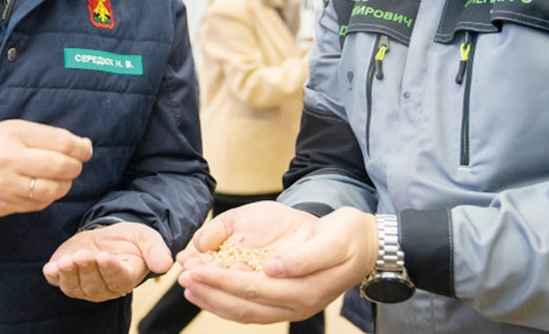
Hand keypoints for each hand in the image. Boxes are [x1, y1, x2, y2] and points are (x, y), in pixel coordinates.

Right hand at [0, 119, 91, 218]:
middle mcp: (10, 158)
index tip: (85, 151)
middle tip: (73, 166)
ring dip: (64, 186)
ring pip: (52, 189)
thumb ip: (47, 137)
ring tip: (59, 180)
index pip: (61, 142)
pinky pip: (38, 204)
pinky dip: (47, 198)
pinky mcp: (4, 204)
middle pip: (60, 166)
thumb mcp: (13, 130)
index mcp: (15, 134)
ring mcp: (6, 184)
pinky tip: (43, 190)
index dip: (81, 148)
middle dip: (75, 167)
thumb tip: (83, 146)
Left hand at [43, 222, 172, 301]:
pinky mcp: (66, 276)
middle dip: (87, 269)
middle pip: (94, 284)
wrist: (108, 237)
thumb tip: (166, 264)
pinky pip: (57, 282)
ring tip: (66, 261)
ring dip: (69, 274)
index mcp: (126, 277)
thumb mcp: (147, 238)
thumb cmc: (130, 240)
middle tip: (83, 255)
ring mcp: (83, 284)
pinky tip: (51, 268)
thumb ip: (156, 251)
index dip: (109, 269)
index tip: (104, 257)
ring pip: (75, 287)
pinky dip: (53, 276)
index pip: (117, 278)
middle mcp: (104, 287)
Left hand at [177, 202, 376, 323]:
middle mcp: (295, 305)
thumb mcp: (332, 240)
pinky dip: (226, 301)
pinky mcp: (285, 301)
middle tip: (183, 276)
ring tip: (189, 286)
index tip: (197, 269)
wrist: (365, 245)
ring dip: (214, 300)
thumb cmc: (348, 237)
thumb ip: (303, 257)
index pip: (254, 289)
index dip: (222, 281)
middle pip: (244, 305)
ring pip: (244, 311)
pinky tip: (209, 291)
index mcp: (304, 291)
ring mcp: (290, 307)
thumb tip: (273, 268)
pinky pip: (250, 308)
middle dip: (210, 291)